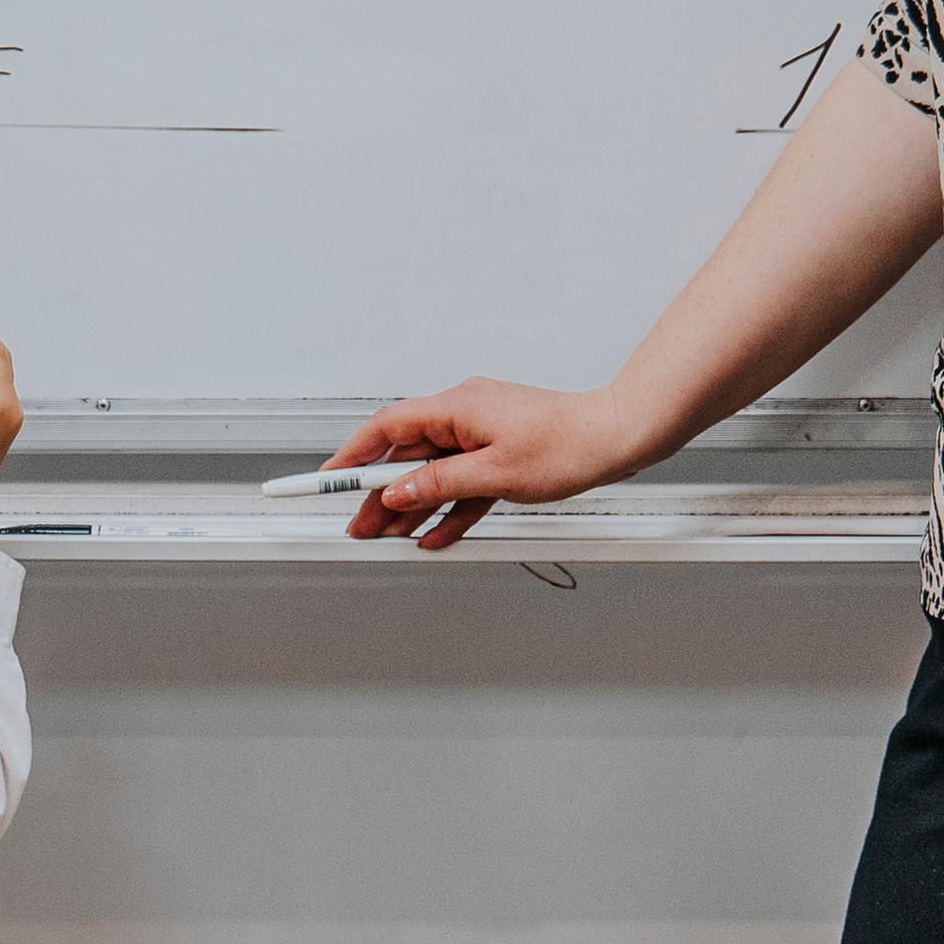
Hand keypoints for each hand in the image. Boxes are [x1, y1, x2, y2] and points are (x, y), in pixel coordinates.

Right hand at [327, 378, 636, 551]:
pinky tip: (434, 534)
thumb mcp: (494, 473)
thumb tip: (399, 492)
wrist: (617, 439)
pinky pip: (463, 483)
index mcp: (457, 407)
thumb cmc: (568, 443)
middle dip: (381, 493)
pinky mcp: (501, 454)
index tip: (326, 478)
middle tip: (360, 526)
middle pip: (407, 456)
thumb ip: (439, 484)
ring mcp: (483, 435)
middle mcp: (465, 415)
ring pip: (434, 474)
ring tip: (390, 537)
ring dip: (413, 505)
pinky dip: (448, 507)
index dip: (352, 455)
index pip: (387, 428)